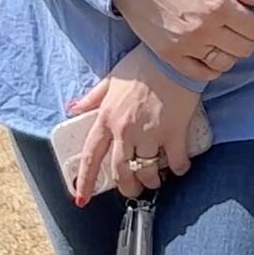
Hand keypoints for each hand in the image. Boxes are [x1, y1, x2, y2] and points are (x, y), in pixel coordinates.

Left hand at [68, 47, 204, 205]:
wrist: (174, 55)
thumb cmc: (144, 64)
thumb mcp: (112, 79)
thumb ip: (93, 97)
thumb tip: (73, 108)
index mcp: (106, 118)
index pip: (91, 156)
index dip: (84, 181)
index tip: (81, 199)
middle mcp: (125, 130)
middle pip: (120, 170)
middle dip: (127, 186)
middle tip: (133, 190)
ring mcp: (150, 132)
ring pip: (146, 170)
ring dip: (150, 181)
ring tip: (156, 181)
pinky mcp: (174, 131)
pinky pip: (175, 159)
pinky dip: (178, 168)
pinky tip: (180, 168)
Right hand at [111, 0, 253, 81]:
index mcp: (219, 5)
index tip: (249, 16)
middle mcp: (204, 29)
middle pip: (245, 48)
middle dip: (246, 37)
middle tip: (236, 26)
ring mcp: (186, 45)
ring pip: (225, 63)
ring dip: (229, 53)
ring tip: (222, 39)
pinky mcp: (168, 56)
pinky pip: (200, 74)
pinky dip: (210, 68)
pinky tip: (209, 54)